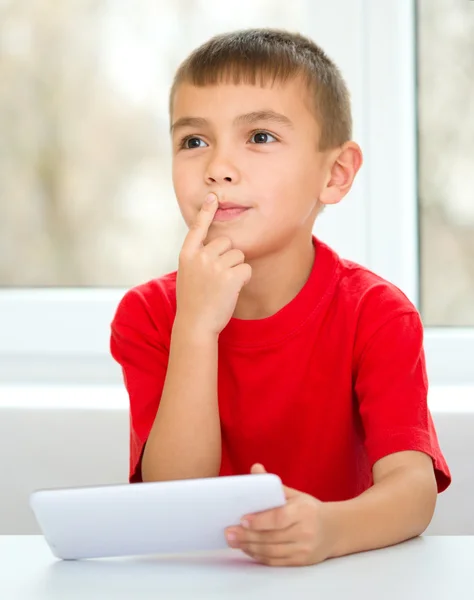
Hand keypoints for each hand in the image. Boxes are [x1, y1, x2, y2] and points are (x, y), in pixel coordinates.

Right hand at [176, 193, 251, 335]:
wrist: (195, 324)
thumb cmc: (193, 302)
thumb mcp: (188, 275)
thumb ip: (197, 259)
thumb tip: (213, 246)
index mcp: (187, 255)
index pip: (198, 228)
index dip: (206, 211)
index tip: (213, 197)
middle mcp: (200, 256)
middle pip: (226, 242)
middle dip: (228, 256)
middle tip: (219, 277)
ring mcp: (214, 265)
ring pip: (238, 254)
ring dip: (236, 269)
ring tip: (223, 286)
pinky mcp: (230, 276)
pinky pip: (246, 268)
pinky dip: (244, 279)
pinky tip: (232, 290)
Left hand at [225, 464, 335, 566]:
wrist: (334, 529)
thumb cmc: (309, 509)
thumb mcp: (295, 495)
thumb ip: (273, 485)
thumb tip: (255, 468)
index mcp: (304, 511)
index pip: (279, 518)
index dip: (259, 521)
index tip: (242, 520)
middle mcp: (306, 531)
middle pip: (271, 537)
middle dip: (247, 536)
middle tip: (228, 533)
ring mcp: (304, 549)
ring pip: (272, 551)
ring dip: (250, 547)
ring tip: (234, 541)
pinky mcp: (302, 562)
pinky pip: (276, 561)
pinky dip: (260, 556)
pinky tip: (248, 549)